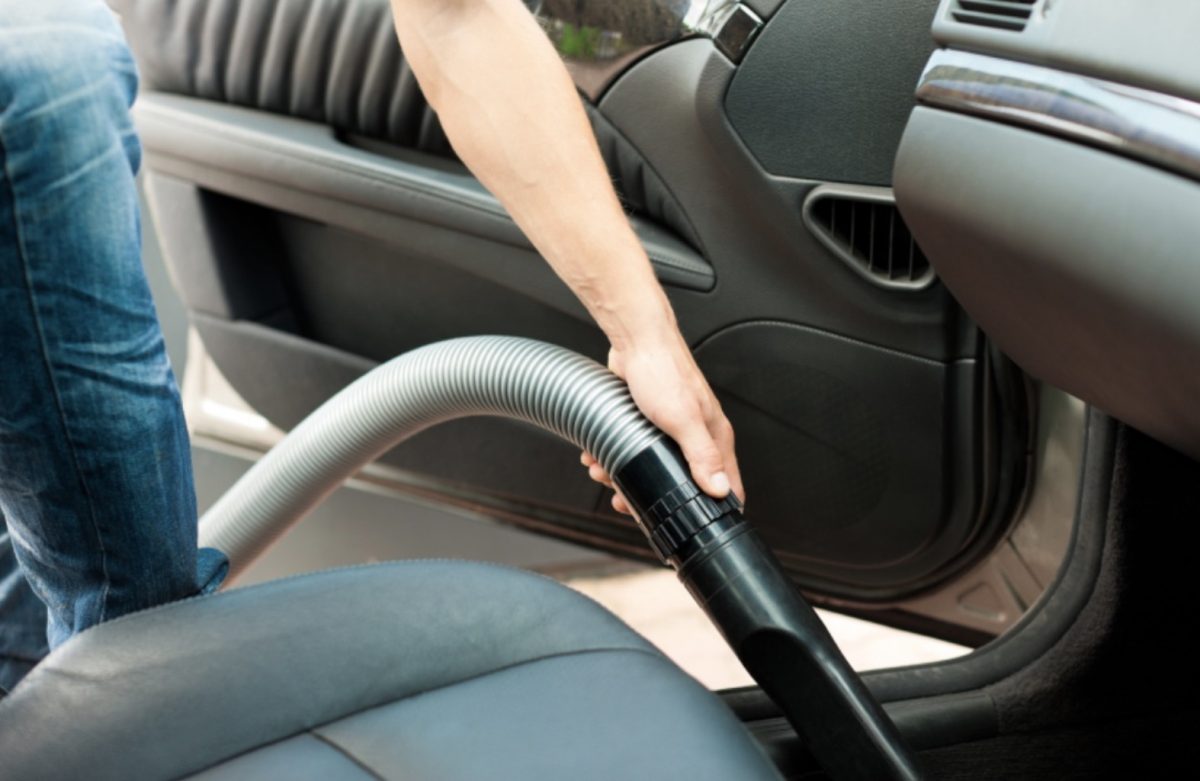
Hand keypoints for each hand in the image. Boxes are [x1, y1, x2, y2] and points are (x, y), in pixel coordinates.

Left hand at [581, 330, 743, 515]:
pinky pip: (633, 451)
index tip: (695, 527)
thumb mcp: (683, 417)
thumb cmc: (663, 369)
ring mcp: (671, 431)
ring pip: (652, 468)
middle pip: (682, 483)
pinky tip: (597, 456)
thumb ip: (702, 455)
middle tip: (627, 502)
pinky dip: (613, 457)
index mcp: (715, 437)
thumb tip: (720, 489)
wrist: (635, 339)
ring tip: (604, 474)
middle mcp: (697, 436)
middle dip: (652, 495)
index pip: (728, 485)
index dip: (715, 511)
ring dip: (624, 477)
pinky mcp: (648, 423)